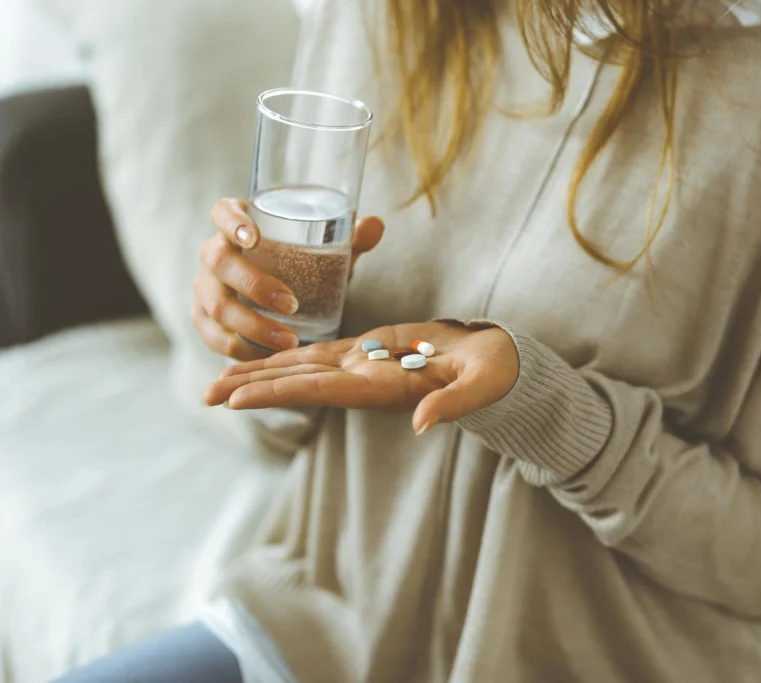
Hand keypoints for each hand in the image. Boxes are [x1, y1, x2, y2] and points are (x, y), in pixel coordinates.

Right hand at [193, 198, 384, 360]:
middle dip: (253, 285)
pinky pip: (211, 334)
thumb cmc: (303, 260)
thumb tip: (374, 225)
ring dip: (250, 325)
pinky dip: (236, 347)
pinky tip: (263, 356)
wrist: (280, 289)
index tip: (254, 239)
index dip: (232, 223)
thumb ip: (350, 237)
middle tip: (291, 304)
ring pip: (215, 305)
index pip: (223, 212)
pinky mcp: (203, 316)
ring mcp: (204, 285)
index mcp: (237, 223)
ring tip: (288, 340)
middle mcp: (214, 251)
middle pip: (219, 262)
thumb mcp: (327, 249)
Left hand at [203, 321, 519, 433]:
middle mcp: (365, 382)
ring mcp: (365, 367)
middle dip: (252, 387)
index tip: (235, 398)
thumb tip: (422, 424)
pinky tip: (263, 355)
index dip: (276, 394)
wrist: (499, 364)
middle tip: (205, 394)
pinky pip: (321, 353)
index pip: (319, 392)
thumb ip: (451, 404)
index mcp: (384, 389)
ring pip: (303, 369)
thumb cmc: (495, 374)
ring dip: (261, 373)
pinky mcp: (372, 350)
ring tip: (219, 379)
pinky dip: (288, 356)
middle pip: (298, 385)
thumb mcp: (479, 386)